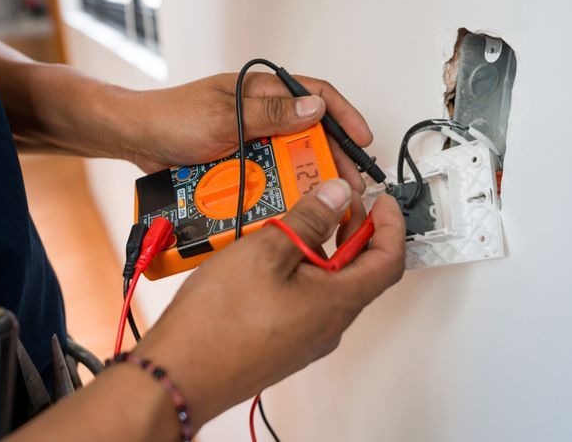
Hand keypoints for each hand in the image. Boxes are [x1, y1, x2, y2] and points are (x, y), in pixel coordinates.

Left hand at [115, 73, 373, 192]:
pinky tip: (290, 202)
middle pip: (309, 131)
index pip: (315, 94)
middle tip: (348, 181)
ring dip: (307, 174)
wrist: (137, 140)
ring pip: (290, 156)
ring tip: (323, 197)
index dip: (344, 115)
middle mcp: (261, 113)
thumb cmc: (173, 118)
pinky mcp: (239, 160)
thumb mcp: (225, 115)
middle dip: (332, 154)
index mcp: (261, 91)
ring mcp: (250, 138)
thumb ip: (271, 113)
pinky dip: (279, 186)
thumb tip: (315, 109)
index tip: (362, 139)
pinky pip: (267, 173)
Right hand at [133, 179, 404, 429]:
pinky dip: (300, 269)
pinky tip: (269, 256)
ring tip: (293, 222)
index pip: (388, 260)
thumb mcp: (267, 252)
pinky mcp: (282, 341)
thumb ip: (308, 220)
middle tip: (333, 202)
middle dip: (352, 230)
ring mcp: (306, 336)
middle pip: (359, 271)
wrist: (180, 374)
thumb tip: (336, 197)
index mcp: (337, 301)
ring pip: (328, 284)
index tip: (382, 202)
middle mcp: (328, 324)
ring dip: (321, 249)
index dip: (391, 225)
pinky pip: (305, 299)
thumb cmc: (219, 322)